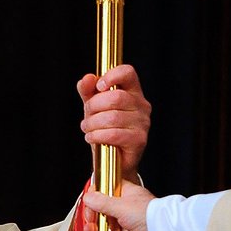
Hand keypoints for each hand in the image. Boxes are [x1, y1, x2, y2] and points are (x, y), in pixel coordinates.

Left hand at [77, 64, 151, 179]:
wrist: (112, 158)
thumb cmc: (103, 126)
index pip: (128, 73)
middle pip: (116, 97)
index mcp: (132, 91)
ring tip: (88, 128)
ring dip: (92, 123)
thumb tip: (87, 78)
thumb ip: (88, 90)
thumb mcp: (92, 105)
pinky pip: (114, 134)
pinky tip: (92, 137)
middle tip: (87, 116)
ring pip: (112, 117)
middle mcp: (142, 105)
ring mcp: (143, 123)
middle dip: (93, 106)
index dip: (111, 75)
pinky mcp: (140, 140)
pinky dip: (97, 135)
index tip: (98, 86)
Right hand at [84, 181, 154, 230]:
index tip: (90, 199)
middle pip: (98, 208)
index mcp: (125, 194)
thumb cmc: (149, 216)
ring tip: (93, 230)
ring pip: (99, 224)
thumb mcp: (122, 205)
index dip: (95, 194)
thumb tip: (88, 197)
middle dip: (91, 213)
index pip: (105, 189)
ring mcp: (121, 224)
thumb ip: (102, 201)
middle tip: (92, 217)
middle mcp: (122, 209)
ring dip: (92, 227)